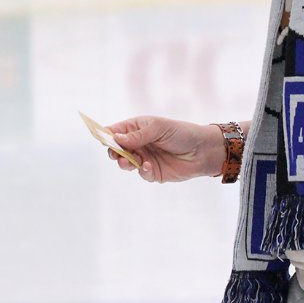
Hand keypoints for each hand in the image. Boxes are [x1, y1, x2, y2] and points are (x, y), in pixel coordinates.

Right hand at [105, 116, 221, 182]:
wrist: (203, 150)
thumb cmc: (181, 133)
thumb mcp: (158, 129)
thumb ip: (137, 135)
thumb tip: (116, 138)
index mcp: (137, 128)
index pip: (115, 131)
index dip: (106, 135)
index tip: (100, 139)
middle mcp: (138, 144)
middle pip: (116, 149)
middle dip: (114, 152)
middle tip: (116, 154)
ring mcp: (144, 158)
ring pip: (126, 163)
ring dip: (124, 163)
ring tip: (127, 162)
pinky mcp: (153, 172)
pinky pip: (141, 174)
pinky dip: (143, 171)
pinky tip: (149, 166)